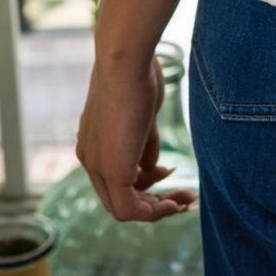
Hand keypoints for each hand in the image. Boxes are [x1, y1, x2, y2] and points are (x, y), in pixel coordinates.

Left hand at [76, 54, 196, 220]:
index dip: (145, 183)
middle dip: (153, 202)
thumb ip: (145, 143)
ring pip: (124, 209)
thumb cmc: (138, 76)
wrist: (124, 62)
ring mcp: (98, 167)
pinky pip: (129, 209)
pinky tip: (174, 203)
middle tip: (182, 197)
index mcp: (95, 146)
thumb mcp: (143, 115)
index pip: (116, 180)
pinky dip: (153, 212)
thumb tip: (152, 167)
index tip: (169, 170)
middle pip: (119, 200)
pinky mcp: (112, 171)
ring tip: (184, 199)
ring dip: (157, 209)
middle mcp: (91, 161)